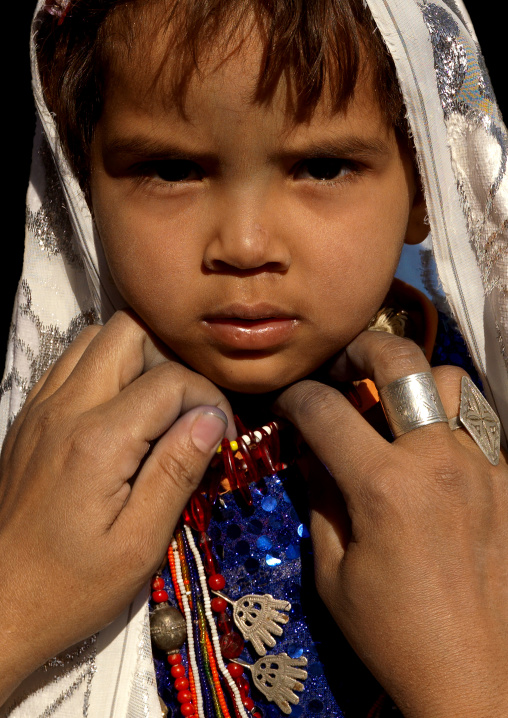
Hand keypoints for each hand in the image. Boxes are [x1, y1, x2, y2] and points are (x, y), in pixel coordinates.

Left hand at [0, 311, 235, 703]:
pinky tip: (119, 414)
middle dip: (169, 359)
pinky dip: (103, 370)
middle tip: (186, 407)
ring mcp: (40, 409)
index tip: (219, 431)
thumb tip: (214, 417)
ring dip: (135, 358)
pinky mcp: (28, 419)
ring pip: (95, 338)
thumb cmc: (72, 585)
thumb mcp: (140, 543)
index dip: (207, 396)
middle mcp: (64, 410)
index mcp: (98, 441)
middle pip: (128, 331)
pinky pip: (70, 364)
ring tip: (155, 406)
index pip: (170, 379)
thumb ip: (177, 471)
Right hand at [275, 330, 507, 717]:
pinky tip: (432, 450)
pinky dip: (448, 420)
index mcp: (384, 487)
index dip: (295, 397)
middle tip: (343, 363)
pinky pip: (479, 424)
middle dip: (361, 347)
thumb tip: (309, 450)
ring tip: (397, 405)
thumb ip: (319, 500)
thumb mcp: (333, 574)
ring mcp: (483, 466)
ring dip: (418, 382)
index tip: (287, 404)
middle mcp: (438, 461)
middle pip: (402, 360)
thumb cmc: (394, 634)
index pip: (325, 410)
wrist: (478, 679)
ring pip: (453, 381)